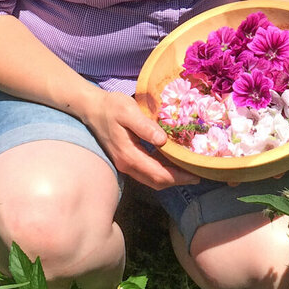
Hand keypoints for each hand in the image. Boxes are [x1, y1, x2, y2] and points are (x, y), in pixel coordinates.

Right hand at [83, 89, 198, 189]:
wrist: (91, 108)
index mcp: (129, 155)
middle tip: (197, 174)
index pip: (158, 174)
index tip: (196, 174)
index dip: (178, 177)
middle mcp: (127, 164)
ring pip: (151, 179)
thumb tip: (162, 141)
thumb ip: (145, 127)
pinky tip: (172, 162)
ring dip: (170, 177)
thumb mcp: (128, 111)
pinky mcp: (125, 159)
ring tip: (188, 170)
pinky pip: (146, 171)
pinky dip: (161, 171)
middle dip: (177, 180)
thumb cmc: (111, 106)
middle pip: (156, 181)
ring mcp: (125, 163)